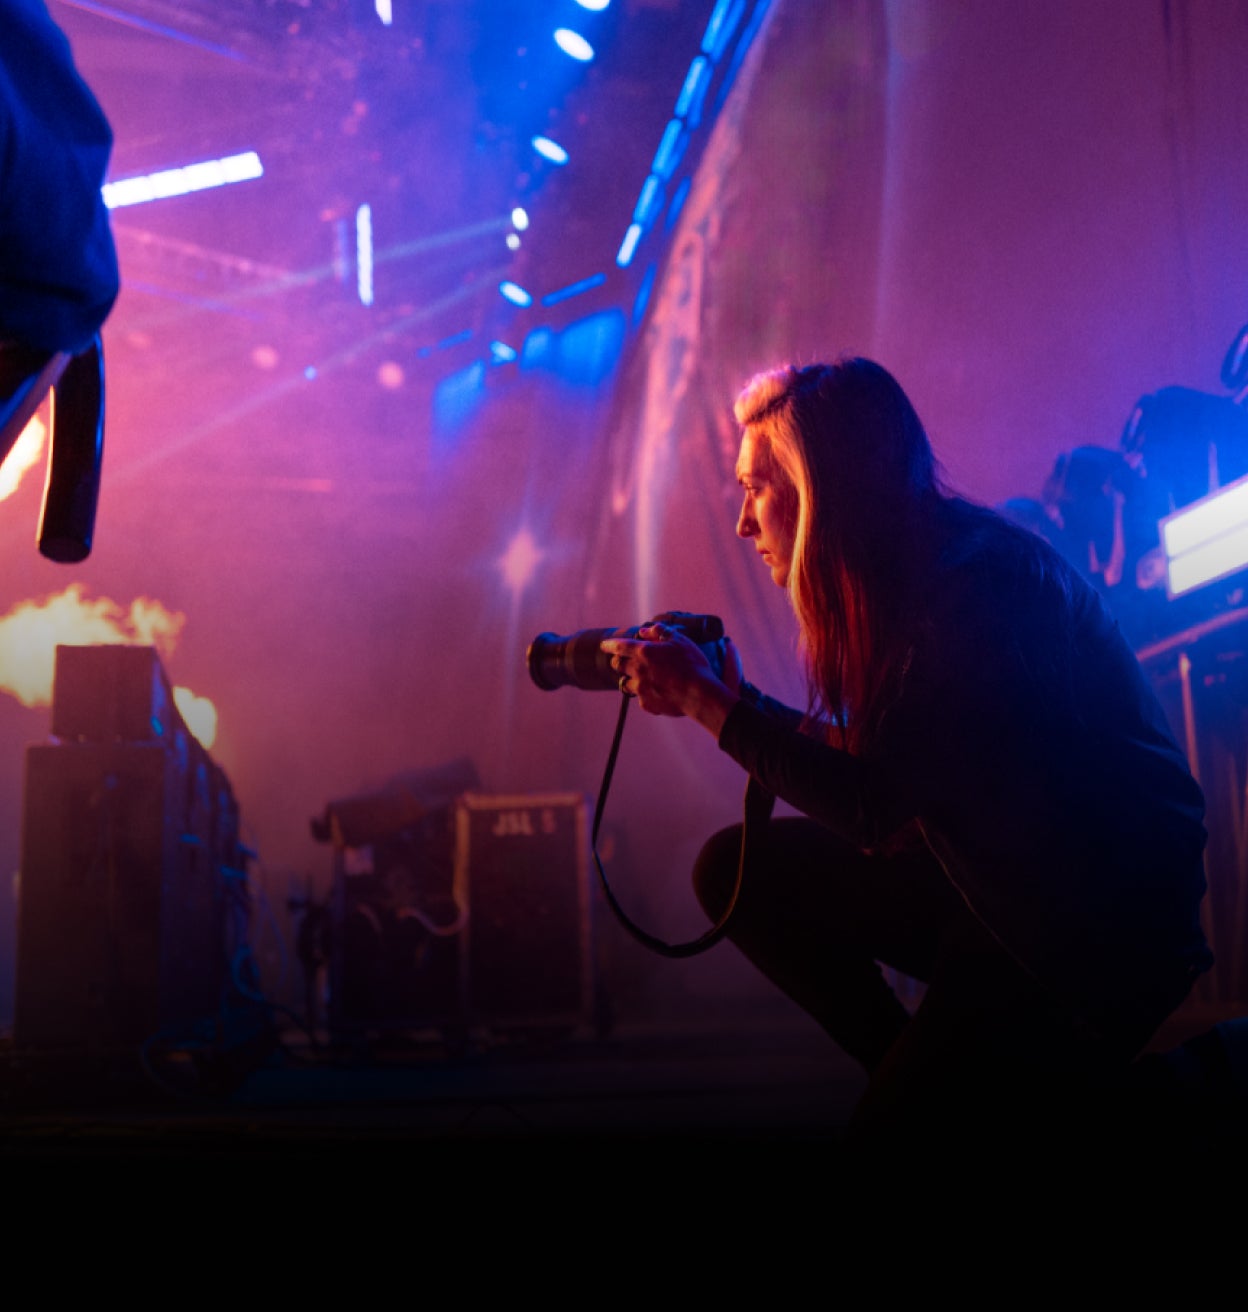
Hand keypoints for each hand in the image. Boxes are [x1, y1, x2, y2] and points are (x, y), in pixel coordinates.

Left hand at [601, 622, 741, 735]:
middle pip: (618, 665)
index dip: (609, 644)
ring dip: (629, 678)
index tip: (604, 645)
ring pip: (625, 683)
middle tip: (625, 661)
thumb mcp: (679, 641)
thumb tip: (646, 630)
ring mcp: (641, 688)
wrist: (699, 694)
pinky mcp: (647, 704)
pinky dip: (644, 694)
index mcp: (644, 652)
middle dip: (618, 661)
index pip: (619, 646)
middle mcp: (638, 670)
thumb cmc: (692, 664)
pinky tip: (656, 692)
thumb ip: (660, 632)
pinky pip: (640, 698)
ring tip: (641, 678)